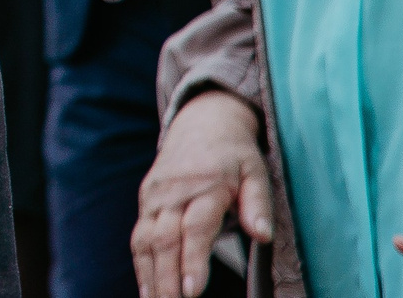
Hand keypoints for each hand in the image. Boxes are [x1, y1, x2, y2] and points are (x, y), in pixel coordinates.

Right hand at [134, 90, 271, 297]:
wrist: (201, 122)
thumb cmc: (234, 154)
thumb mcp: (256, 172)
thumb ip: (258, 204)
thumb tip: (264, 234)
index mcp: (205, 187)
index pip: (195, 229)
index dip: (193, 261)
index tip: (193, 291)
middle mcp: (174, 193)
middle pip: (165, 240)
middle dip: (167, 279)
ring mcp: (155, 196)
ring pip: (145, 240)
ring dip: (149, 276)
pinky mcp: (146, 200)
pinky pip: (138, 236)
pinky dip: (141, 264)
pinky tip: (147, 289)